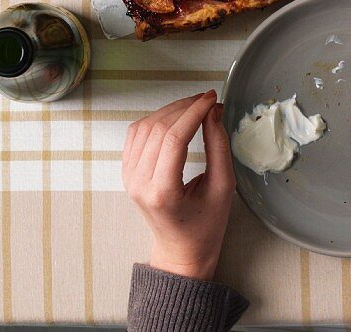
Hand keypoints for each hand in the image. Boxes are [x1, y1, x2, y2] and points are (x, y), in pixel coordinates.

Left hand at [122, 90, 234, 279]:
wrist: (180, 251)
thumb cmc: (206, 225)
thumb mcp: (223, 187)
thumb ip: (218, 146)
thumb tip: (213, 111)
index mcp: (162, 192)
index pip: (174, 138)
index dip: (194, 111)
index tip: (212, 99)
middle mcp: (139, 183)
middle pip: (159, 128)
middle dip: (185, 106)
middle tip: (209, 101)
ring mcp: (129, 177)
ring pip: (145, 126)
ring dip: (171, 109)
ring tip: (195, 106)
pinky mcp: (127, 172)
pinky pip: (136, 133)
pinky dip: (155, 119)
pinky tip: (174, 118)